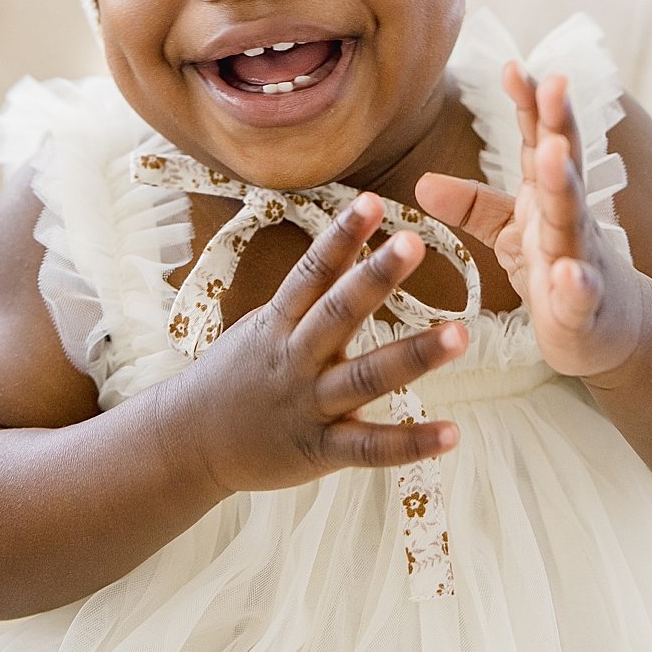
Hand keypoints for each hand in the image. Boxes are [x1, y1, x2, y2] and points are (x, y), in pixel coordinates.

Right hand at [177, 193, 467, 495]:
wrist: (191, 442)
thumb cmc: (237, 376)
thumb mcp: (265, 324)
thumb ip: (311, 290)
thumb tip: (352, 240)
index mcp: (279, 322)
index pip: (312, 270)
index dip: (341, 235)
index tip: (372, 201)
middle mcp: (294, 358)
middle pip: (337, 313)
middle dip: (375, 278)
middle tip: (415, 243)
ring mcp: (308, 405)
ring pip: (364, 378)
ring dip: (413, 356)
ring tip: (460, 336)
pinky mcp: (319, 450)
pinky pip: (370, 448)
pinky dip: (410, 443)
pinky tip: (452, 433)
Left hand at [415, 64, 651, 382]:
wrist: (616, 332)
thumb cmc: (561, 271)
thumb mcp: (513, 233)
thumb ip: (473, 205)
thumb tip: (422, 183)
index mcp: (550, 195)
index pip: (540, 141)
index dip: (529, 104)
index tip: (512, 66)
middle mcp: (570, 218)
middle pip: (564, 165)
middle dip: (559, 125)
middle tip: (553, 84)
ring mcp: (582, 260)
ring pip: (573, 219)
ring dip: (565, 186)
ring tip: (555, 155)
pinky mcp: (586, 308)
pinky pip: (581, 294)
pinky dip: (576, 284)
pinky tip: (568, 274)